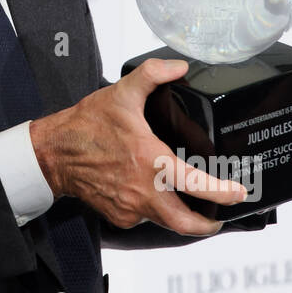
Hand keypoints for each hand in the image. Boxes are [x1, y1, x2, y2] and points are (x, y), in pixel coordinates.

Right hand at [30, 58, 248, 236]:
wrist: (54, 153)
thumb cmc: (86, 126)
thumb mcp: (122, 93)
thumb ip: (153, 74)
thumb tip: (179, 67)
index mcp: (151, 162)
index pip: (197, 186)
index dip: (222, 193)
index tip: (238, 193)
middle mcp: (144, 191)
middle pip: (186, 223)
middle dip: (207, 225)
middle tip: (219, 217)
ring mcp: (130, 207)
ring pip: (165, 220)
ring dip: (179, 214)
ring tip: (188, 202)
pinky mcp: (119, 215)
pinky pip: (143, 217)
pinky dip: (153, 209)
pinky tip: (151, 193)